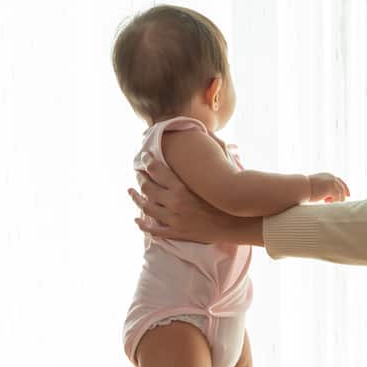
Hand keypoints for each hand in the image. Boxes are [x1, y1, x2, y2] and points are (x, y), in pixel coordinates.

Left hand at [128, 153, 242, 243]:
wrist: (234, 224)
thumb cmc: (226, 198)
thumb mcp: (214, 177)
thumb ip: (205, 159)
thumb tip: (204, 134)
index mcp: (182, 187)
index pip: (156, 170)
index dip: (147, 162)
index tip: (143, 157)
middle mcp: (174, 202)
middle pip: (148, 187)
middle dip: (140, 178)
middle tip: (138, 173)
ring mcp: (174, 219)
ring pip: (146, 208)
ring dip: (136, 199)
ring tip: (131, 192)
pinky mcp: (177, 232)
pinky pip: (154, 230)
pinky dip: (143, 225)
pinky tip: (137, 219)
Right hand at [307, 173, 349, 202]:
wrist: (301, 187)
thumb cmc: (306, 188)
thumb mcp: (318, 186)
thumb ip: (325, 188)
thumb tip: (330, 196)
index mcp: (328, 175)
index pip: (340, 181)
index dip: (344, 188)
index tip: (347, 195)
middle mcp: (331, 177)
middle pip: (343, 187)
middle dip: (344, 194)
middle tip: (343, 201)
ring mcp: (332, 182)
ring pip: (341, 193)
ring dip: (335, 199)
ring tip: (326, 201)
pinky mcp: (331, 188)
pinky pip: (337, 197)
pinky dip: (333, 201)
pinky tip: (325, 201)